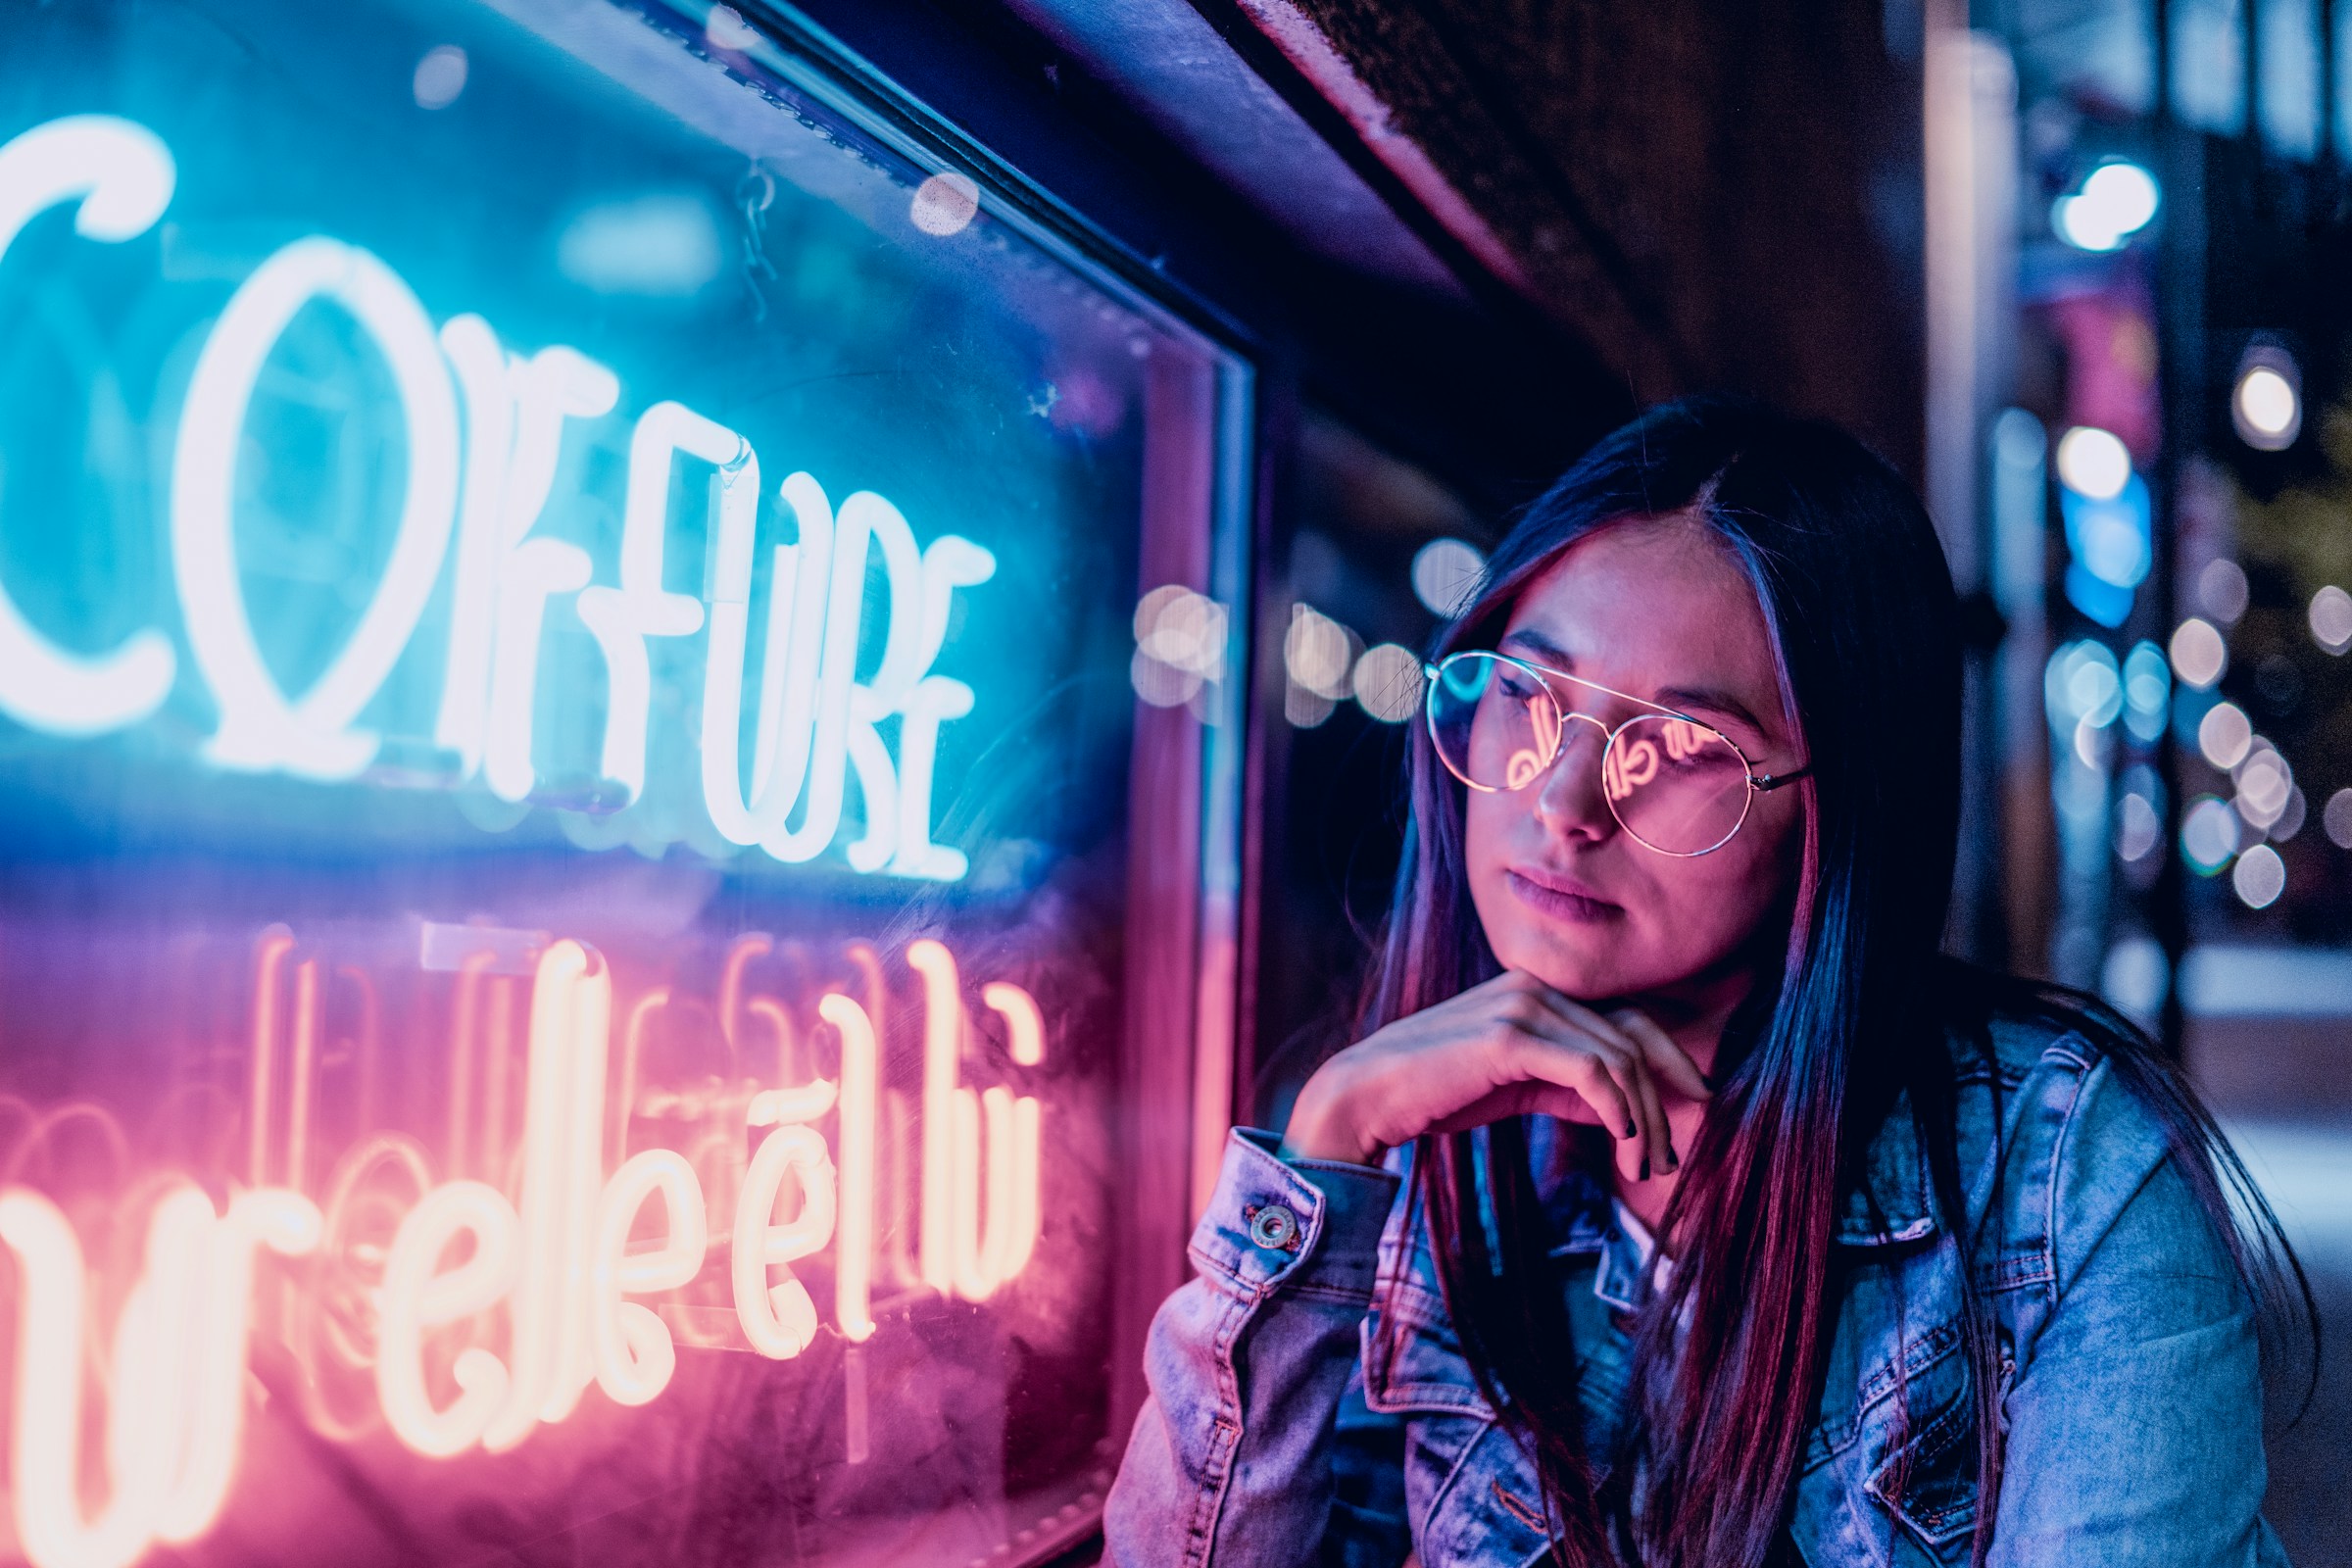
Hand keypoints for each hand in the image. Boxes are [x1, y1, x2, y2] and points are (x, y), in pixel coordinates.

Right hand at [1278, 970, 1711, 1184]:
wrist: (1364, 1095)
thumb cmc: (1435, 1094)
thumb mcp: (1516, 1087)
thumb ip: (1567, 1085)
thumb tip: (1627, 1110)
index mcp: (1538, 992)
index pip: (1630, 1020)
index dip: (1672, 1064)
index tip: (1696, 1110)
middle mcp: (1536, 988)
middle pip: (1634, 1040)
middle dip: (1665, 1102)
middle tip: (1669, 1159)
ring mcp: (1522, 1006)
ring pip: (1619, 1059)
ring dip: (1644, 1119)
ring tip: (1643, 1167)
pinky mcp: (1508, 1037)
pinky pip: (1591, 1070)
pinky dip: (1617, 1107)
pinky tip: (1621, 1141)